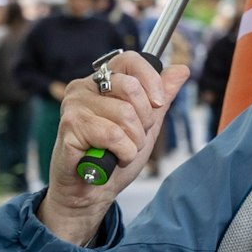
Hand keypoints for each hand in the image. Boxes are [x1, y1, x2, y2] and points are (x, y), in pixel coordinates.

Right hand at [36, 52, 191, 244]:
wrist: (94, 191)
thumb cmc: (115, 156)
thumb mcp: (147, 124)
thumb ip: (162, 97)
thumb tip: (182, 69)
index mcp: (102, 81)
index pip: (131, 60)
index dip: (152, 81)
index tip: (158, 104)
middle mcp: (84, 87)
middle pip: (132, 88)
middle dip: (144, 121)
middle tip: (133, 137)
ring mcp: (74, 105)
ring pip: (125, 115)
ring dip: (133, 142)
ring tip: (120, 150)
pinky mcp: (69, 127)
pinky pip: (113, 135)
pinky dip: (122, 153)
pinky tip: (111, 159)